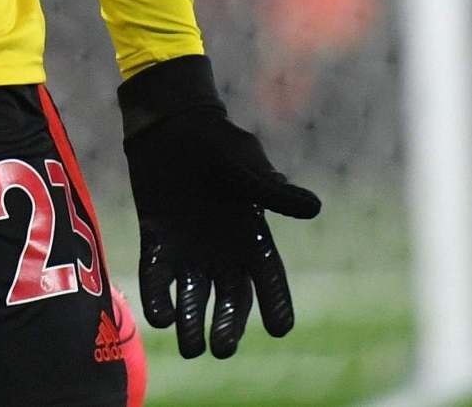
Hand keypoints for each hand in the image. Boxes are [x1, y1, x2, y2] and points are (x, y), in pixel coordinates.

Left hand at [119, 56, 320, 359]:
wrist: (171, 124)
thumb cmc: (217, 142)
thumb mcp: (247, 165)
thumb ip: (272, 191)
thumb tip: (314, 207)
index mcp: (251, 238)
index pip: (268, 280)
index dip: (275, 304)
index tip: (280, 328)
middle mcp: (222, 253)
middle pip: (229, 299)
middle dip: (228, 325)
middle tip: (222, 347)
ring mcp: (189, 251)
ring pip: (193, 297)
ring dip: (191, 321)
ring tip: (190, 347)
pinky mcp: (157, 243)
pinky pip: (158, 278)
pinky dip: (158, 298)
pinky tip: (159, 317)